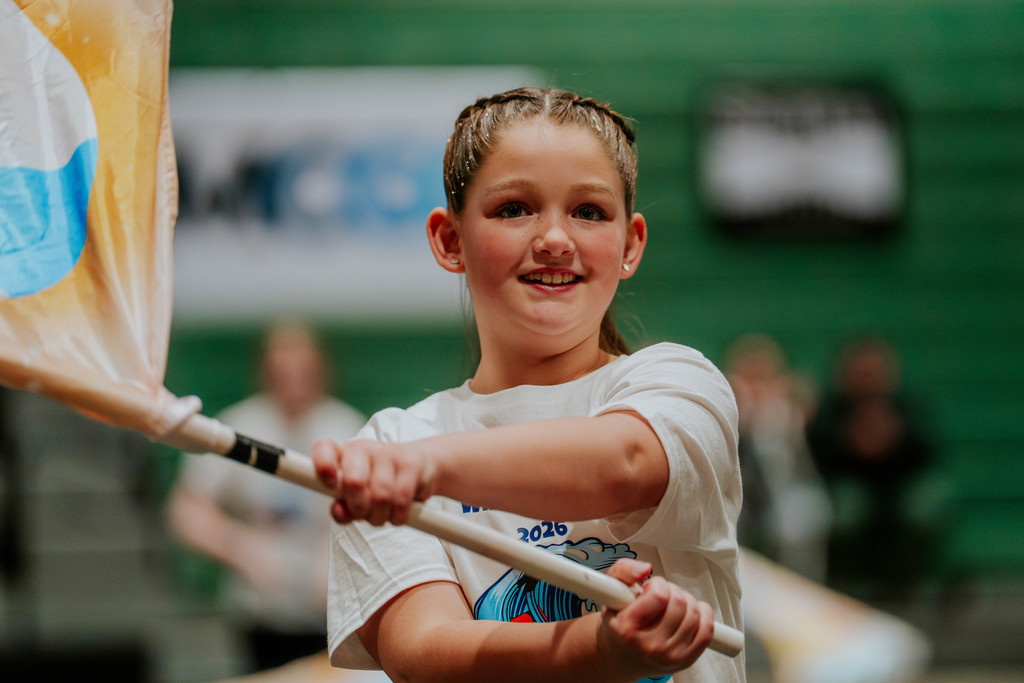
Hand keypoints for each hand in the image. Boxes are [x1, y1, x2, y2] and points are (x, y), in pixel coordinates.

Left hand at [311, 437, 438, 525]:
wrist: (423, 466)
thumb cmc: (381, 485)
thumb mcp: (357, 496)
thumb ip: (343, 508)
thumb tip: (339, 511)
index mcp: (342, 455)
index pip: (323, 449)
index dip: (323, 467)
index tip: (330, 485)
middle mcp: (363, 448)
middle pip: (354, 481)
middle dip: (359, 508)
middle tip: (364, 513)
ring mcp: (388, 453)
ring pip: (381, 495)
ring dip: (380, 516)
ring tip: (383, 514)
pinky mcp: (411, 463)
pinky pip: (402, 498)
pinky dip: (398, 516)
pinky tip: (399, 513)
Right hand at [597, 558, 714, 676]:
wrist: (620, 655)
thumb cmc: (619, 621)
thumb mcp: (611, 590)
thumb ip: (624, 570)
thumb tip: (645, 569)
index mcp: (627, 630)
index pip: (660, 595)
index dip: (657, 584)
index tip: (649, 588)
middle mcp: (650, 647)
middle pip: (680, 602)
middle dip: (671, 591)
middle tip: (659, 597)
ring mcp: (670, 656)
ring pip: (695, 613)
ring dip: (686, 601)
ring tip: (670, 606)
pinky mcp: (686, 660)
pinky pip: (707, 629)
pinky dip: (702, 615)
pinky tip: (687, 614)